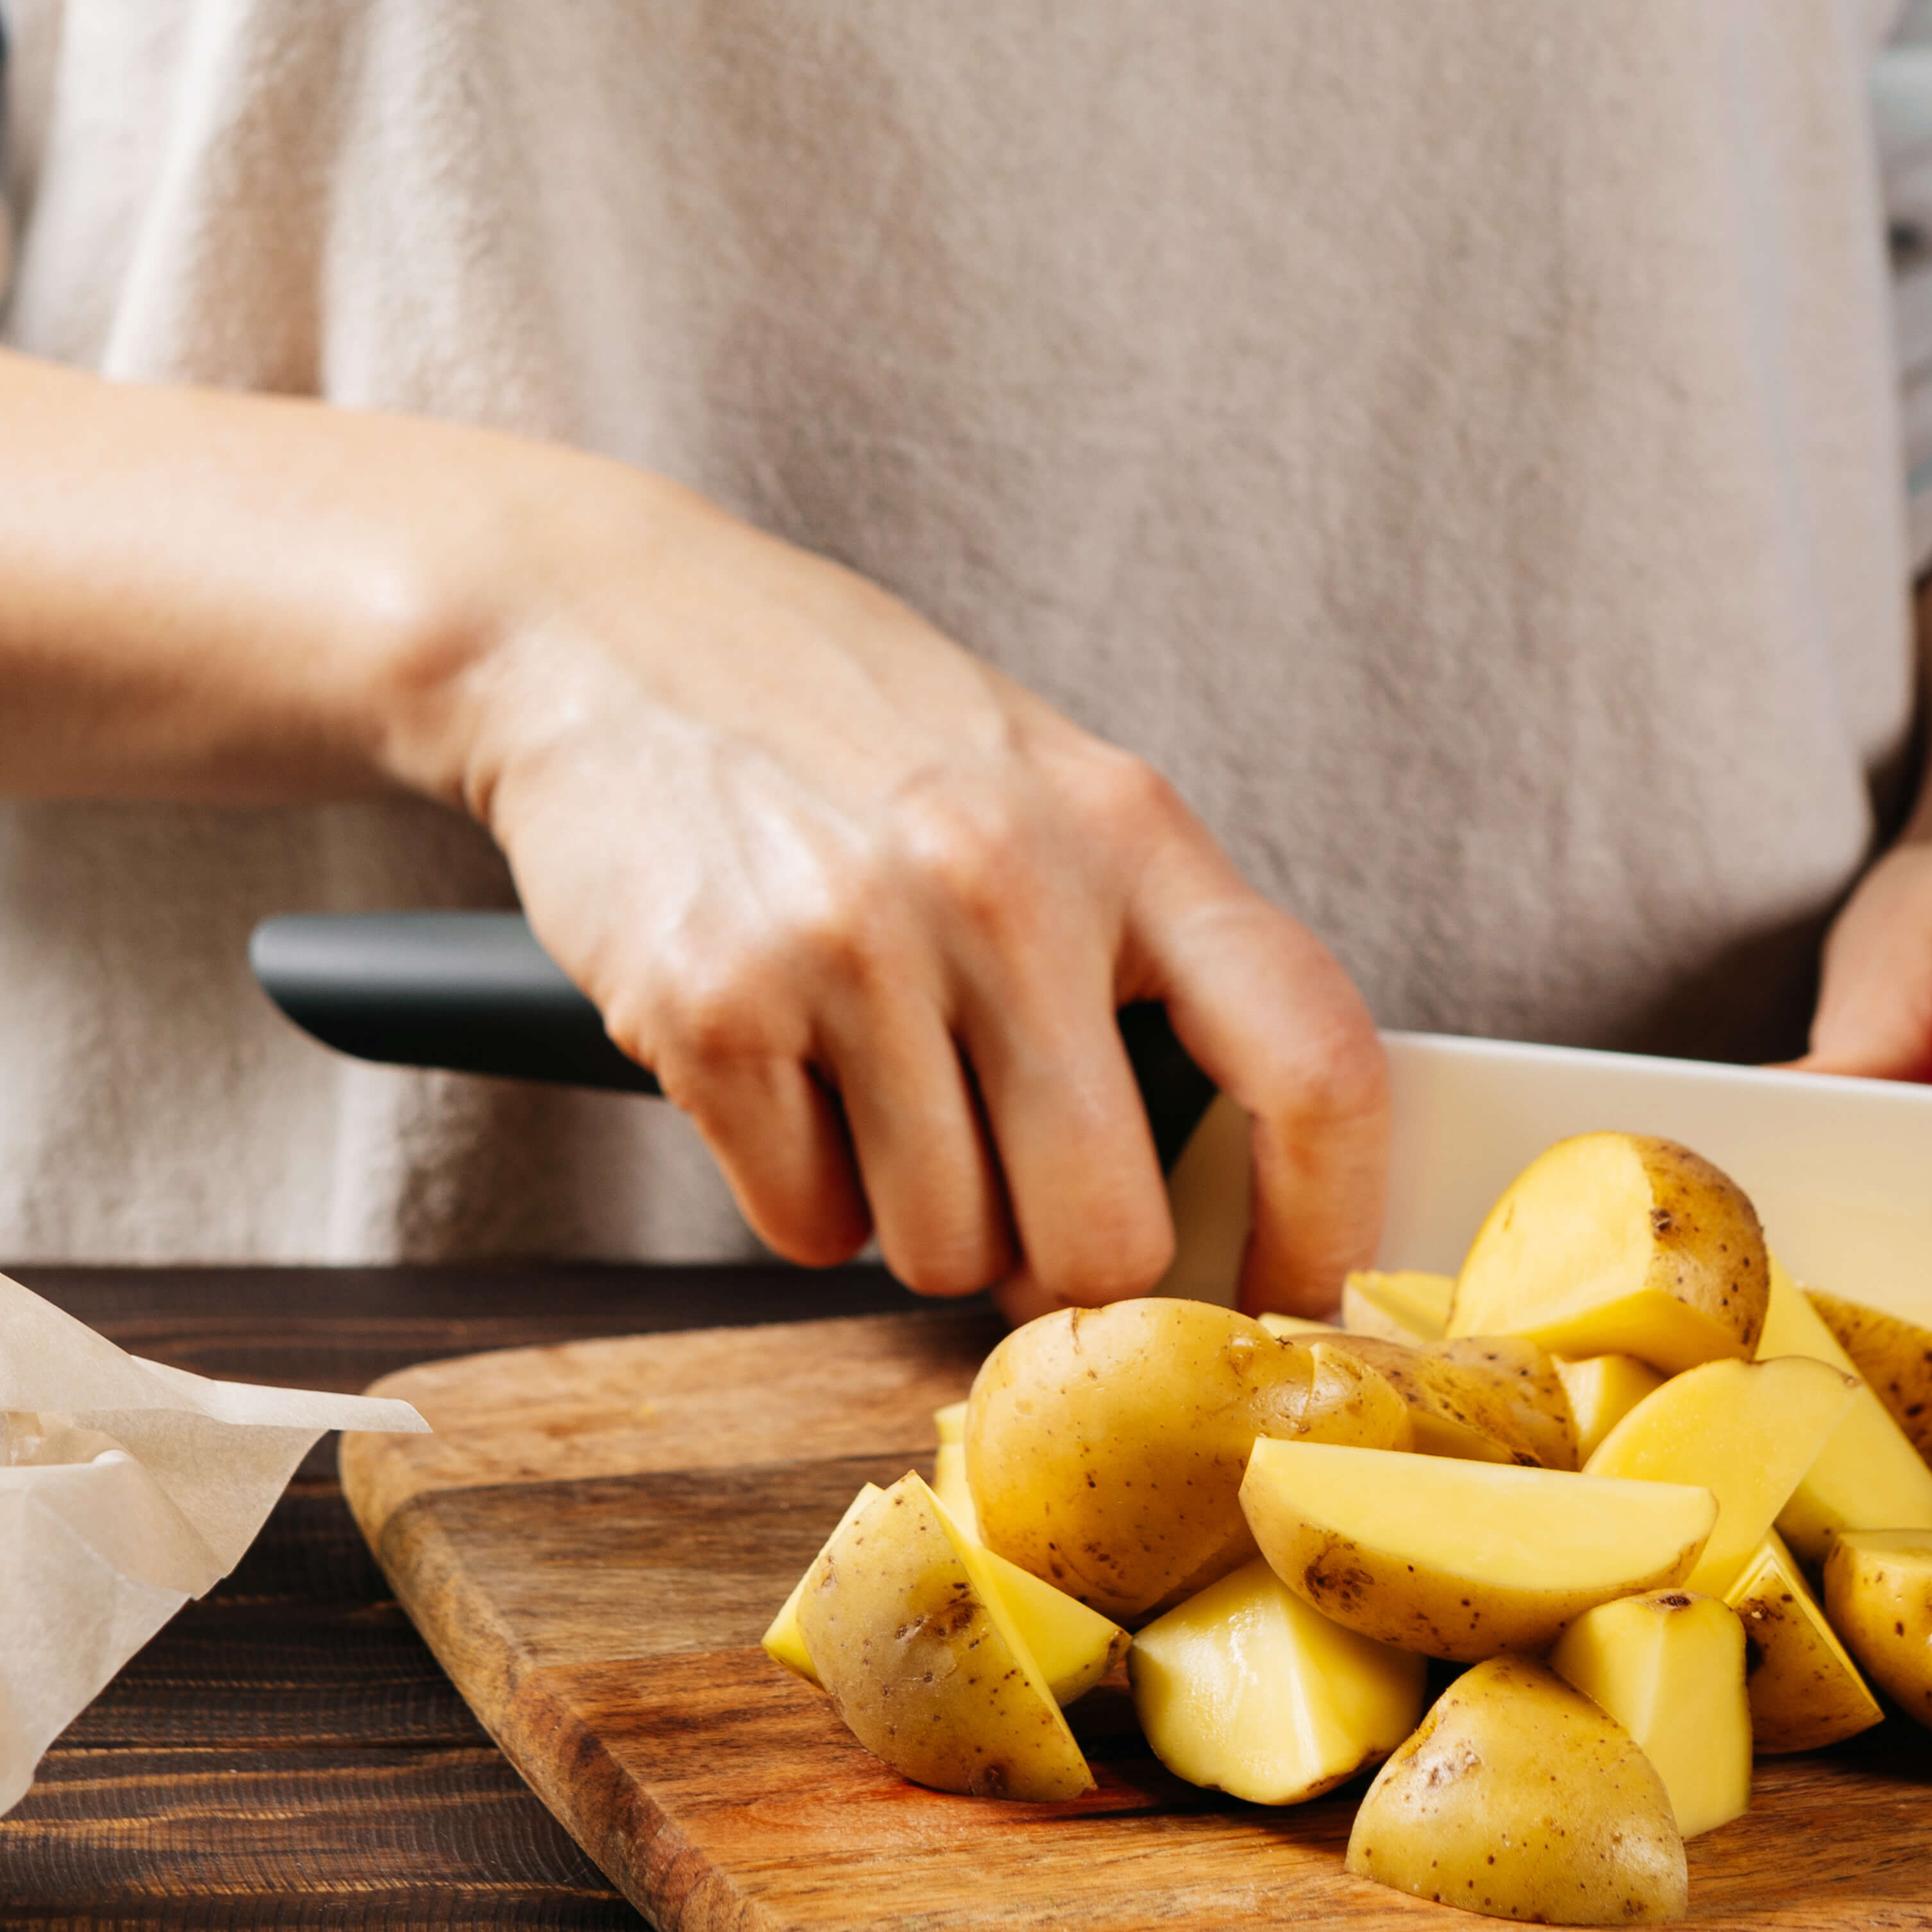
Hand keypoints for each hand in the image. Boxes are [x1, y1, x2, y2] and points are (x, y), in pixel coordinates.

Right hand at [445, 458, 1386, 1311]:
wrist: (601, 627)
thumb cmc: (845, 731)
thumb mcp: (1043, 791)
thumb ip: (1144, 959)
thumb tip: (1224, 1201)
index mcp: (1127, 830)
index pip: (1312, 1058)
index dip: (1329, 1226)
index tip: (1297, 1304)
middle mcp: (1007, 886)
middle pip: (1104, 1235)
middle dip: (1054, 1261)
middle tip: (1007, 1195)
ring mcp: (854, 948)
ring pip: (942, 1251)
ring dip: (910, 1216)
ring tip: (867, 1080)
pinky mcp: (713, 1010)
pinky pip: (806, 1226)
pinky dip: (796, 1190)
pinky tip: (779, 1069)